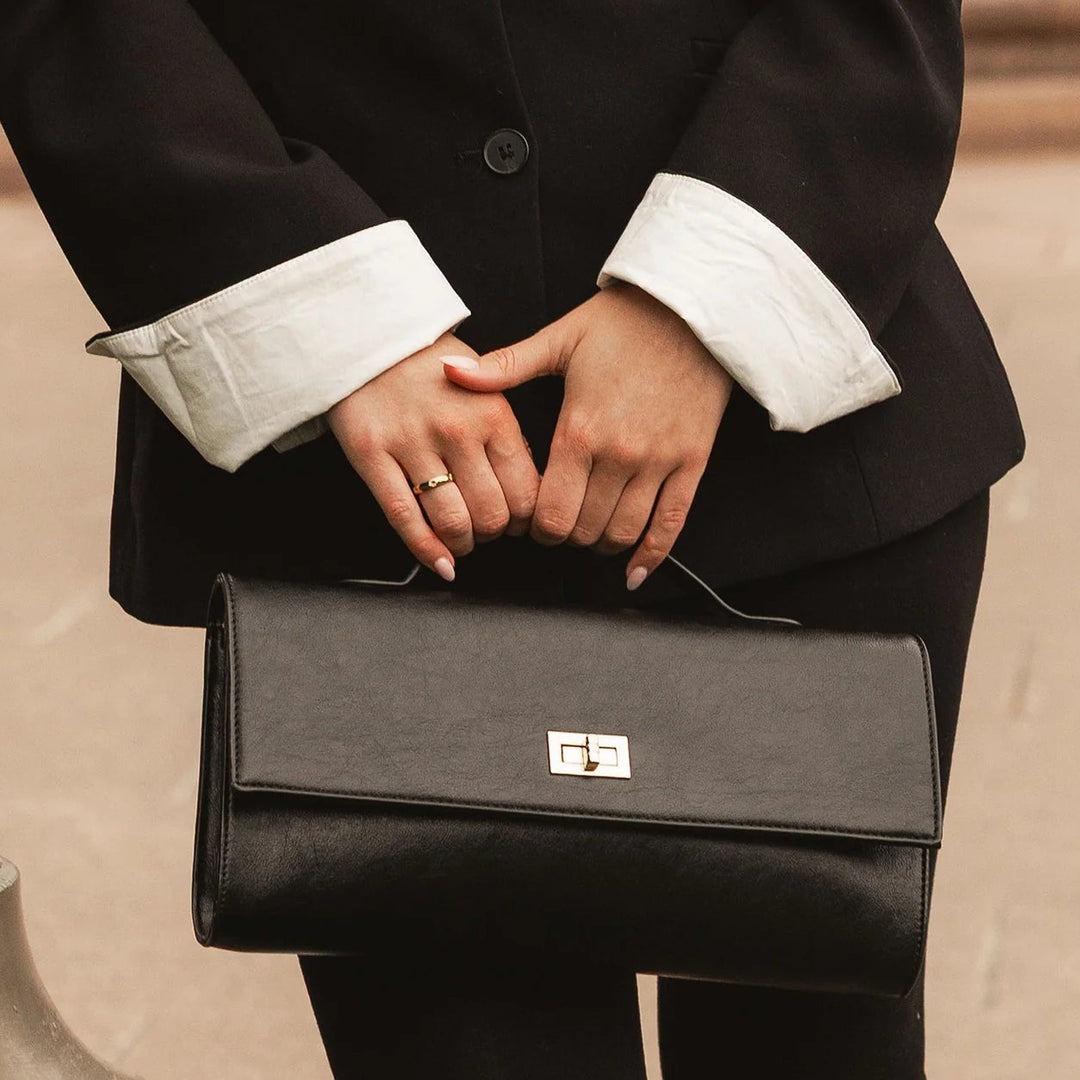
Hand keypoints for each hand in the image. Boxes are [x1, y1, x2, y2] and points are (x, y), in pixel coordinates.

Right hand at [328, 332, 538, 580]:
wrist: (368, 336)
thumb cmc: (431, 365)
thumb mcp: (485, 385)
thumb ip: (506, 433)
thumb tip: (526, 487)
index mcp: (493, 413)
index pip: (525, 492)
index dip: (525, 519)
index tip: (517, 522)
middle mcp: (456, 431)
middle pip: (491, 514)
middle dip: (494, 534)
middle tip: (487, 531)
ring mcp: (412, 445)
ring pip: (451, 522)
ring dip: (462, 544)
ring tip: (462, 540)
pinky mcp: (373, 455)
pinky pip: (404, 518)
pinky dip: (426, 550)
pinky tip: (441, 564)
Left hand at [442, 282, 731, 588]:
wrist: (692, 307)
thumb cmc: (624, 321)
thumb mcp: (558, 339)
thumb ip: (503, 367)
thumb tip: (449, 370)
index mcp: (579, 431)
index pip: (550, 513)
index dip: (537, 529)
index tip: (535, 522)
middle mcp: (619, 455)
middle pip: (583, 531)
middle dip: (567, 537)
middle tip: (562, 527)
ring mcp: (658, 462)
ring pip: (623, 533)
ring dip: (601, 545)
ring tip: (591, 536)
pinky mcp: (692, 462)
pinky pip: (672, 523)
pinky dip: (652, 555)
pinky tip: (634, 570)